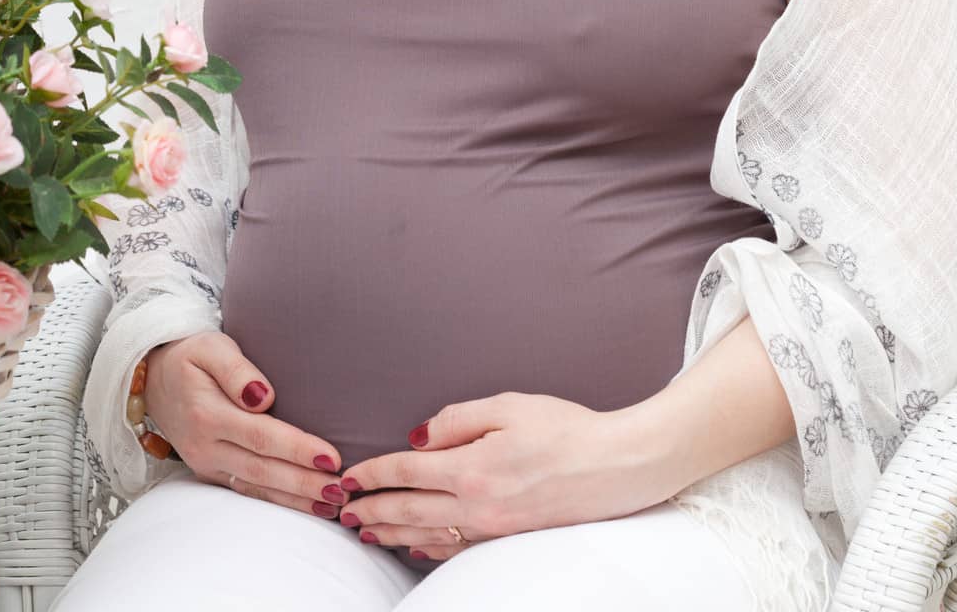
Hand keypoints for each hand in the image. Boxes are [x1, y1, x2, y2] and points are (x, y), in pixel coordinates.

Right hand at [143, 331, 346, 517]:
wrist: (151, 379)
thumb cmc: (190, 356)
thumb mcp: (210, 347)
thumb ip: (235, 370)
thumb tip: (262, 397)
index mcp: (208, 414)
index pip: (261, 436)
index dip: (297, 449)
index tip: (332, 457)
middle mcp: (206, 446)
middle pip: (262, 469)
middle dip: (304, 483)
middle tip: (342, 490)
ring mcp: (206, 464)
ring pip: (256, 488)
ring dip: (295, 499)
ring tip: (332, 505)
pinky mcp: (210, 472)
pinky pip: (246, 491)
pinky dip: (276, 501)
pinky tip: (304, 505)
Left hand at [337, 390, 673, 561]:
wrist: (615, 467)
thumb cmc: (565, 428)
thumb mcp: (509, 406)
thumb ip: (457, 419)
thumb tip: (419, 436)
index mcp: (471, 468)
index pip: (406, 471)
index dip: (373, 474)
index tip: (348, 476)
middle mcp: (476, 506)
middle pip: (408, 509)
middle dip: (371, 509)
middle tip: (341, 511)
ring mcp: (491, 529)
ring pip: (427, 534)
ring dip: (391, 533)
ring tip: (365, 531)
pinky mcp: (507, 538)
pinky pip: (455, 549)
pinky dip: (427, 548)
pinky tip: (415, 547)